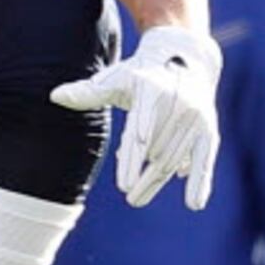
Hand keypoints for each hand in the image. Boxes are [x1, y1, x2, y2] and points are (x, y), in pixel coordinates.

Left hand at [50, 23, 222, 209]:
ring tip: (139, 196)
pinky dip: (200, 181)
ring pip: (173, 159)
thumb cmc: (141, 74)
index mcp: (151, 91)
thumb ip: (89, 92)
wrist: (186, 60)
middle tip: (130, 198)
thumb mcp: (115, 79)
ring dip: (156, 180)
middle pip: (156, 152)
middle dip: (143, 177)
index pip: (138, 132)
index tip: (123, 186)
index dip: (131, 160)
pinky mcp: (209, 128)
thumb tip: (55, 96)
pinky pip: (204, 159)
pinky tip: (194, 204)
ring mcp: (196, 117)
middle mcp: (177, 103)